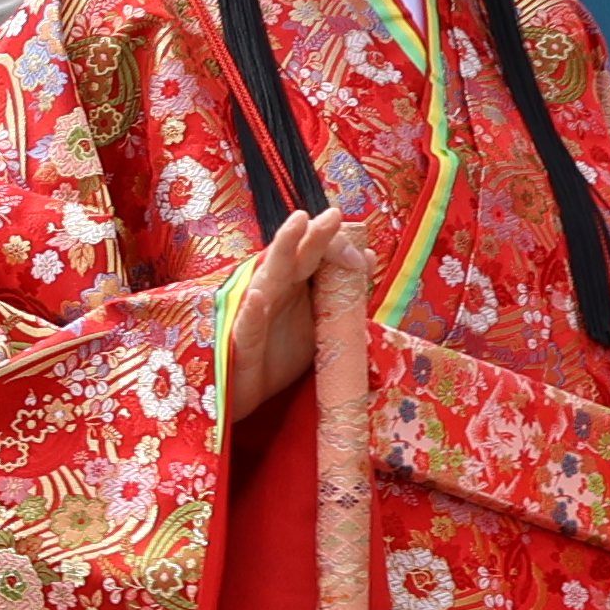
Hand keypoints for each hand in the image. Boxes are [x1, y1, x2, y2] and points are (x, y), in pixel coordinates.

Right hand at [220, 208, 365, 417]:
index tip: (364, 258)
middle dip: (314, 235)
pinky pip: (247, 324)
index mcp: (293, 284)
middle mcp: (274, 291)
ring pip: (269, 276)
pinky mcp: (242, 342)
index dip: (337, 249)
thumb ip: (340, 292)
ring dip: (282, 250)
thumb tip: (367, 257)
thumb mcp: (318, 322)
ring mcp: (256, 312)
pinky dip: (252, 311)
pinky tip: (258, 297)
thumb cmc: (280, 354)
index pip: (314, 255)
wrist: (249, 394)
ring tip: (297, 224)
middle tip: (334, 215)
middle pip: (296, 257)